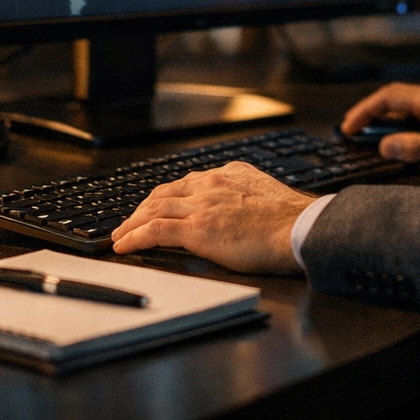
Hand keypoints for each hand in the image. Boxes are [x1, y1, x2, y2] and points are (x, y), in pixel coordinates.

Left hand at [111, 161, 315, 273]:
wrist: (299, 228)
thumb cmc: (291, 220)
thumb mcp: (264, 195)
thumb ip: (245, 197)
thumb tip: (241, 211)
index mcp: (228, 174)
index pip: (186, 183)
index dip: (165, 196)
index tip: (156, 205)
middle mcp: (211, 184)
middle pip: (164, 193)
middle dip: (142, 208)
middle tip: (129, 222)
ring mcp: (202, 205)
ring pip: (154, 210)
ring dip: (131, 224)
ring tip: (120, 236)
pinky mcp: (198, 229)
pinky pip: (155, 231)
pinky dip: (134, 237)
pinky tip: (124, 245)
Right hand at [341, 82, 419, 169]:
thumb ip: (415, 147)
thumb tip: (384, 146)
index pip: (389, 98)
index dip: (365, 111)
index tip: (349, 127)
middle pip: (396, 97)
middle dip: (371, 111)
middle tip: (353, 129)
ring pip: (409, 104)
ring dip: (388, 116)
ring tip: (374, 134)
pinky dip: (405, 121)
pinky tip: (407, 136)